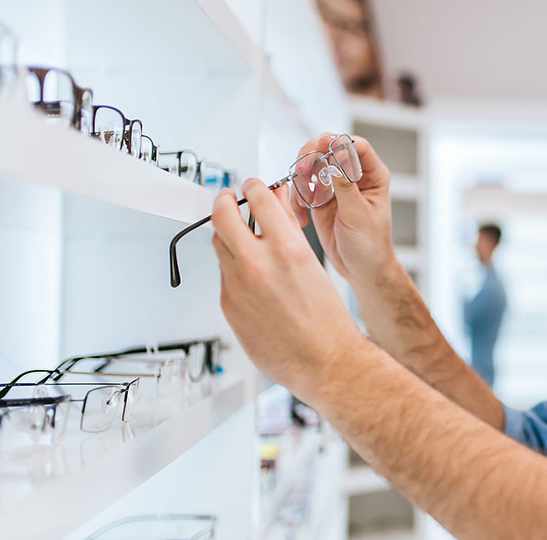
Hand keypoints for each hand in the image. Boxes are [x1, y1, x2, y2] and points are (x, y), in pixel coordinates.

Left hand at [211, 180, 365, 396]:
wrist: (324, 360)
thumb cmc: (326, 318)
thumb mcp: (313, 262)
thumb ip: (289, 230)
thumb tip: (275, 204)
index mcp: (286, 249)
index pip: (258, 199)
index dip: (252, 187)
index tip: (250, 186)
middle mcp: (257, 264)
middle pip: (223, 216)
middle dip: (224, 202)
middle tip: (228, 199)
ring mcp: (238, 286)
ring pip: (220, 246)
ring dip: (227, 234)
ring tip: (239, 235)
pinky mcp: (228, 305)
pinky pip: (224, 276)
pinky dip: (233, 268)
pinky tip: (250, 276)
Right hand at [291, 133, 395, 281]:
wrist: (362, 270)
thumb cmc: (371, 245)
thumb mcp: (359, 215)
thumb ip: (346, 185)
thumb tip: (337, 156)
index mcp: (373, 176)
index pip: (357, 146)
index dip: (338, 142)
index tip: (322, 147)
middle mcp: (354, 177)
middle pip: (329, 149)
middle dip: (312, 157)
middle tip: (302, 172)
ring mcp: (336, 187)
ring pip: (312, 166)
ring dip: (302, 180)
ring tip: (304, 201)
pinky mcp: (321, 199)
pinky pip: (303, 188)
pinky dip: (297, 199)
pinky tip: (302, 215)